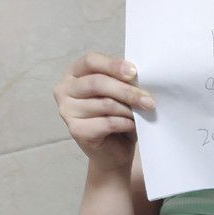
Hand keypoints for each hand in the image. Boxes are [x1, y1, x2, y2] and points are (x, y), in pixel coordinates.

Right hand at [52, 51, 156, 173]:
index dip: (113, 65)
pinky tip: (131, 125)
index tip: (134, 72)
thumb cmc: (117, 118)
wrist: (113, 153)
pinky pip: (107, 122)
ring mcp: (67, 111)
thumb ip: (122, 82)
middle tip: (149, 100)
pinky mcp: (76, 130)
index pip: (91, 61)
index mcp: (74, 74)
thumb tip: (137, 76)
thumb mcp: (120, 94)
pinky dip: (125, 123)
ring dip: (129, 109)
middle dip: (127, 91)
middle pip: (98, 83)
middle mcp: (65, 90)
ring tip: (142, 114)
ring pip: (105, 103)